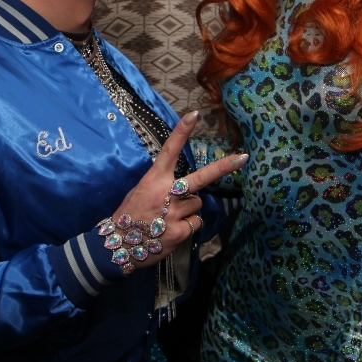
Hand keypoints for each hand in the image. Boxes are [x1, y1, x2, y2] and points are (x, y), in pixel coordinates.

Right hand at [112, 111, 246, 268]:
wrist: (118, 246)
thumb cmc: (130, 215)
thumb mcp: (139, 191)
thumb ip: (161, 185)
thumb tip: (183, 187)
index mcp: (154, 179)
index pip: (169, 151)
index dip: (181, 132)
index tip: (194, 115)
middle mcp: (166, 193)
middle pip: (201, 177)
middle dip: (223, 167)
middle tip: (243, 157)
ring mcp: (174, 213)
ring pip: (196, 204)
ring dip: (188, 209)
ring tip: (168, 217)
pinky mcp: (180, 231)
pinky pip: (195, 223)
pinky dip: (187, 226)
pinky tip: (171, 230)